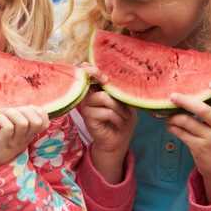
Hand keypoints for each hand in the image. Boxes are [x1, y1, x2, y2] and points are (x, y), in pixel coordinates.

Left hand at [0, 106, 49, 170]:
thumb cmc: (5, 141)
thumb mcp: (18, 131)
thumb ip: (23, 119)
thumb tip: (25, 105)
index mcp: (31, 134)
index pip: (45, 122)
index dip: (38, 111)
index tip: (26, 109)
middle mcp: (27, 138)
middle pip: (36, 122)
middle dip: (25, 110)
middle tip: (12, 110)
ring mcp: (17, 141)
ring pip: (23, 123)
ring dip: (12, 113)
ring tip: (3, 113)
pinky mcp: (5, 143)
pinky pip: (8, 128)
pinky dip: (2, 119)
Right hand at [78, 64, 136, 182]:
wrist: (119, 141)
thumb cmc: (122, 118)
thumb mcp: (124, 101)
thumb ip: (117, 89)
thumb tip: (116, 80)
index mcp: (95, 88)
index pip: (86, 71)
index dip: (93, 69)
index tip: (106, 77)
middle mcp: (87, 94)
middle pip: (95, 81)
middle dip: (112, 89)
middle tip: (123, 101)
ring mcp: (86, 106)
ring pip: (103, 97)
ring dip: (118, 107)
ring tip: (124, 115)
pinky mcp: (88, 118)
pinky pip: (105, 112)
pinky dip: (117, 117)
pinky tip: (119, 123)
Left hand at [167, 81, 210, 202]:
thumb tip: (189, 87)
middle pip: (204, 110)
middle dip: (185, 101)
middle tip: (172, 96)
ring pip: (187, 122)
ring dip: (174, 117)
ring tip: (169, 115)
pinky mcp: (200, 148)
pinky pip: (181, 133)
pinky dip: (172, 127)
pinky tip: (170, 126)